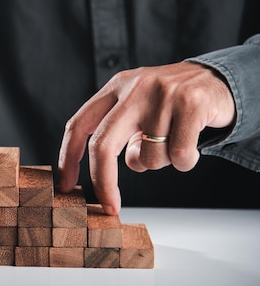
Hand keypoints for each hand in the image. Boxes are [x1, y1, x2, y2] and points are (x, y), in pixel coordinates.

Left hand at [57, 62, 235, 214]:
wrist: (220, 79)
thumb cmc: (172, 103)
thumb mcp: (139, 110)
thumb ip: (120, 136)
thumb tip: (105, 175)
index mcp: (116, 87)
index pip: (79, 124)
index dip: (68, 158)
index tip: (66, 185)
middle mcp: (134, 88)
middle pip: (103, 145)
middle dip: (103, 181)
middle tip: (109, 206)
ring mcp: (163, 94)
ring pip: (148, 158)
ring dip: (161, 164)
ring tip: (174, 143)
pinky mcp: (191, 104)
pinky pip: (179, 156)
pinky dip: (185, 162)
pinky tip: (192, 144)